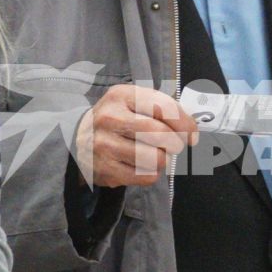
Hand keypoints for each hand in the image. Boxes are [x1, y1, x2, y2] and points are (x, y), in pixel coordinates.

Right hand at [76, 84, 197, 188]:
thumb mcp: (134, 103)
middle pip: (161, 134)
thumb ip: (162, 109)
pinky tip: (143, 165)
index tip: (192, 134)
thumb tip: (192, 130)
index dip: (184, 123)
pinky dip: (152, 173)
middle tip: (175, 146)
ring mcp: (105, 145)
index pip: (163, 107)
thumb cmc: (118, 119)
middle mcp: (110, 118)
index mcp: (121, 96)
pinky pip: (145, 176)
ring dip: (163, 159)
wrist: (80, 139)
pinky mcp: (105, 169)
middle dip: (176, 143)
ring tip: (156, 154)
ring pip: (155, 158)